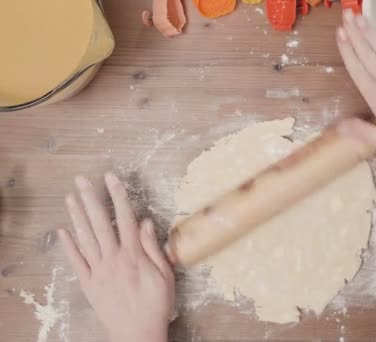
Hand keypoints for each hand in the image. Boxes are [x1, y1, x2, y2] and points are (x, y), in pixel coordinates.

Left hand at [58, 173, 174, 341]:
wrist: (138, 333)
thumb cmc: (156, 304)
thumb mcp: (165, 275)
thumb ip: (154, 247)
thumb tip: (146, 222)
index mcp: (133, 255)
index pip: (124, 218)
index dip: (117, 196)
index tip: (111, 178)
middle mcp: (113, 259)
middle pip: (100, 223)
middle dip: (91, 199)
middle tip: (81, 180)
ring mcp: (98, 271)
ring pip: (86, 238)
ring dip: (78, 216)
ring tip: (70, 197)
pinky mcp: (89, 283)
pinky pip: (77, 261)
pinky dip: (69, 245)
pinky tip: (63, 231)